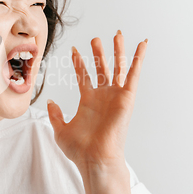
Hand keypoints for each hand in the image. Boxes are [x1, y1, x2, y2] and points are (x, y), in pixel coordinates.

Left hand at [47, 31, 147, 170]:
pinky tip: (142, 45)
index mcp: (89, 101)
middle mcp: (103, 96)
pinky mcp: (127, 97)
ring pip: (118, 68)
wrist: (95, 159)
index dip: (79, 63)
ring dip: (118, 51)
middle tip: (96, 39)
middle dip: (99, 53)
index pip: (84, 76)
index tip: (75, 50)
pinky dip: (138, 59)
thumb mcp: (60, 130)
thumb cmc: (80, 150)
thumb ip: (55, 114)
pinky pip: (134, 74)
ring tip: (117, 34)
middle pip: (102, 69)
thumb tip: (50, 102)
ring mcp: (115, 96)